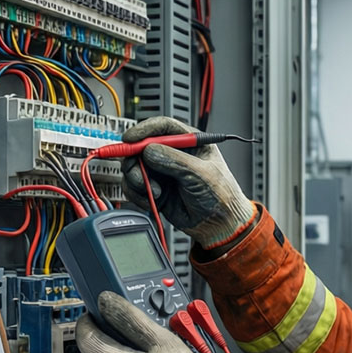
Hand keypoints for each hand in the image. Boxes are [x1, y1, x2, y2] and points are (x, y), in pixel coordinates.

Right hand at [120, 116, 256, 247]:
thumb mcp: (201, 174)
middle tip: (140, 176)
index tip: (130, 139)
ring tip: (154, 192)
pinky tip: (152, 200)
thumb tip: (149, 151)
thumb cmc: (221, 197)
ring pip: (135, 167)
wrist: (220, 225)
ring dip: (137, 180)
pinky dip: (138, 194)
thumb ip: (175, 161)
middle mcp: (173, 154)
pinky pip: (135, 187)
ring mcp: (163, 172)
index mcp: (190, 142)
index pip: (162, 127)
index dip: (144, 130)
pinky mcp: (156, 189)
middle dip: (135, 161)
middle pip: (141, 147)